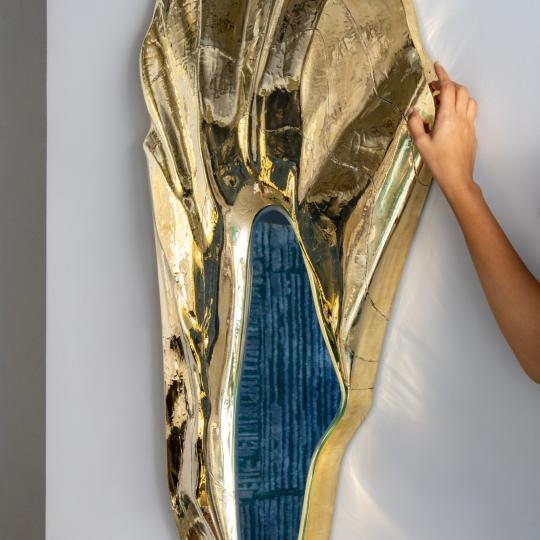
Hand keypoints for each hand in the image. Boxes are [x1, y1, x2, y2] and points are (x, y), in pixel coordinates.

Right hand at [408, 63, 477, 202]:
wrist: (457, 178)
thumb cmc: (438, 162)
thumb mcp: (420, 144)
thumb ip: (415, 124)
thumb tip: (412, 110)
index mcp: (447, 118)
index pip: (447, 89)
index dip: (442, 76)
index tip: (437, 67)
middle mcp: (461, 117)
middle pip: (460, 90)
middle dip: (448, 84)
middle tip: (434, 89)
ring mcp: (469, 124)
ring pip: (468, 99)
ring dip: (457, 94)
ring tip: (443, 101)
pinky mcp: (472, 132)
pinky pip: (470, 111)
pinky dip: (462, 106)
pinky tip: (451, 116)